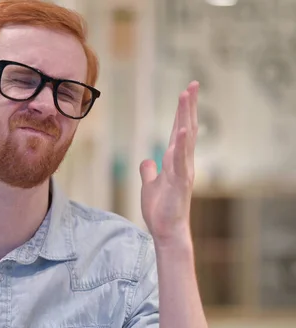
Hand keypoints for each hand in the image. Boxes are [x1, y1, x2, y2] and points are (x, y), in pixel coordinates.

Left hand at [139, 81, 198, 244]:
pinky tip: (181, 130)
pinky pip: (180, 161)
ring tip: (186, 97)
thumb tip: (146, 160)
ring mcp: (183, 172)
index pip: (179, 131)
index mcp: (176, 161)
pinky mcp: (179, 183)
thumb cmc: (161, 209)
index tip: (186, 92)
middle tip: (192, 85)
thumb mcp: (150, 185)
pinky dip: (180, 145)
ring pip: (185, 140)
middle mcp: (183, 163)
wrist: (166, 230)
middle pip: (186, 129)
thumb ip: (148, 171)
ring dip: (185, 118)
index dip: (182, 112)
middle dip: (188, 107)